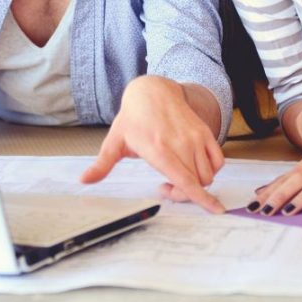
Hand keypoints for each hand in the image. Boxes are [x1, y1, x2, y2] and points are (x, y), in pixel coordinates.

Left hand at [80, 76, 225, 213]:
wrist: (153, 91)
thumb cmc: (133, 118)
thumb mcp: (115, 140)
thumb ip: (102, 164)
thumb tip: (84, 180)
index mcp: (158, 149)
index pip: (184, 179)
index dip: (199, 197)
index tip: (215, 210)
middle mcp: (181, 144)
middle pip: (196, 182)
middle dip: (184, 193)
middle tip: (165, 186)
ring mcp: (195, 138)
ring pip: (208, 174)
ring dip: (197, 182)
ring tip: (178, 174)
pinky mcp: (204, 133)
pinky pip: (218, 161)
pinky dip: (211, 170)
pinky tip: (194, 166)